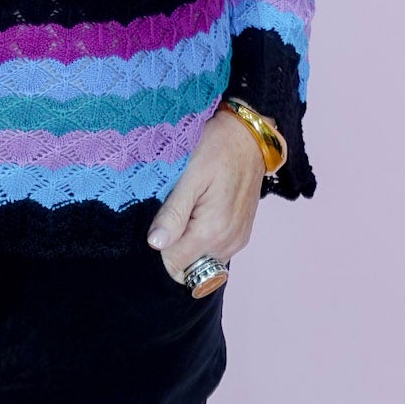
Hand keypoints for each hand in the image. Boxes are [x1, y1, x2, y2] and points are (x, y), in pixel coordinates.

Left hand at [146, 103, 266, 283]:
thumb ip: (173, 213)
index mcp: (212, 231)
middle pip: (186, 266)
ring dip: (186, 243)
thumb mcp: (190, 176)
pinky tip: (197, 212)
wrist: (249, 137)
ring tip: (185, 209)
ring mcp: (236, 240)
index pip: (172, 264)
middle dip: (172, 247)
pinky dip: (201, 239)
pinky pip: (213, 250)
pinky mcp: (240, 235)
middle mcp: (227, 242)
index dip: (158, 246)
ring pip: (200, 261)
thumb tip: (155, 244)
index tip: (155, 222)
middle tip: (169, 213)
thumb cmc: (218, 148)